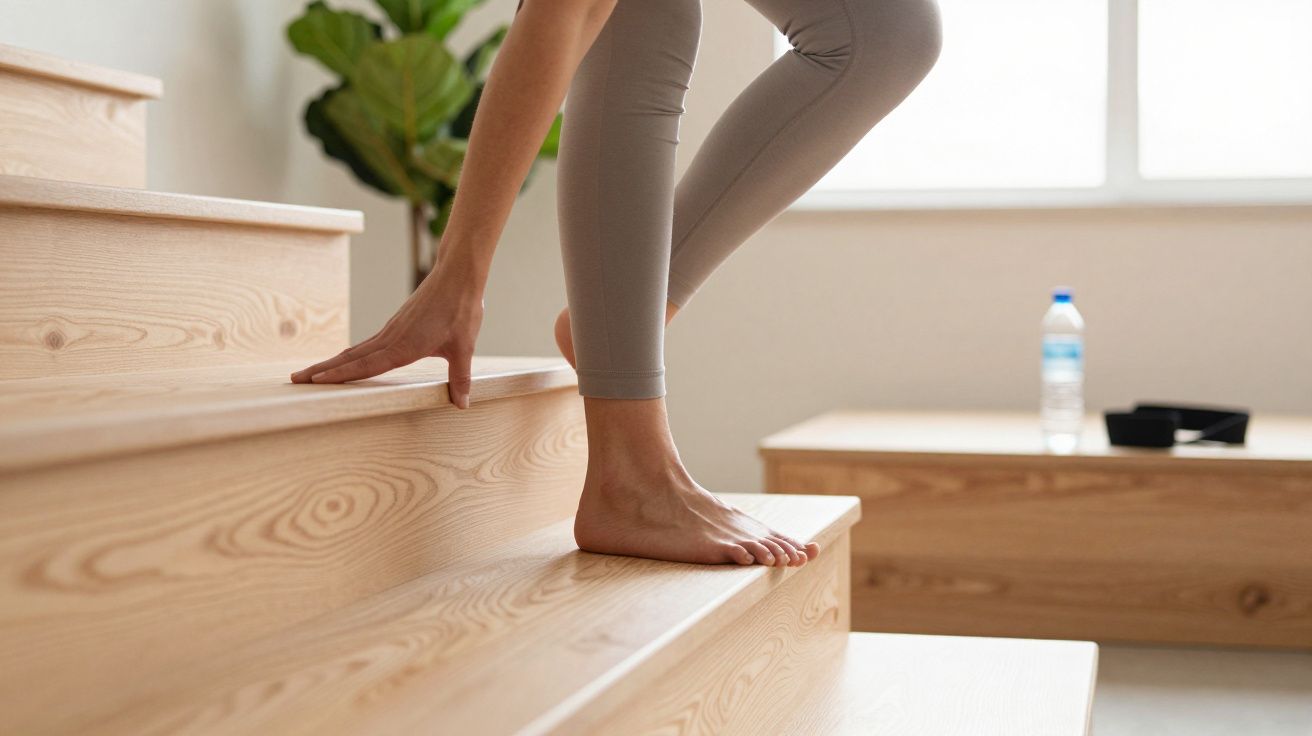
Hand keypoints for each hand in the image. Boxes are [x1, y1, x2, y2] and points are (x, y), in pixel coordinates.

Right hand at [290, 267, 484, 408]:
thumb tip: (462, 404)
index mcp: (404, 347)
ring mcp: (390, 331)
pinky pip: (367, 344)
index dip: (341, 375)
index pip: (366, 365)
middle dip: (322, 370)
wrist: (457, 277)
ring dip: (331, 363)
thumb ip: (460, 377)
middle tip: (295, 379)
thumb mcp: (464, 347)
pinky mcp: (395, 325)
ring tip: (311, 373)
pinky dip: (350, 354)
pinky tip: (345, 360)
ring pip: (355, 350)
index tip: (315, 381)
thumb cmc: (461, 311)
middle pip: (350, 357)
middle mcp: (391, 338)